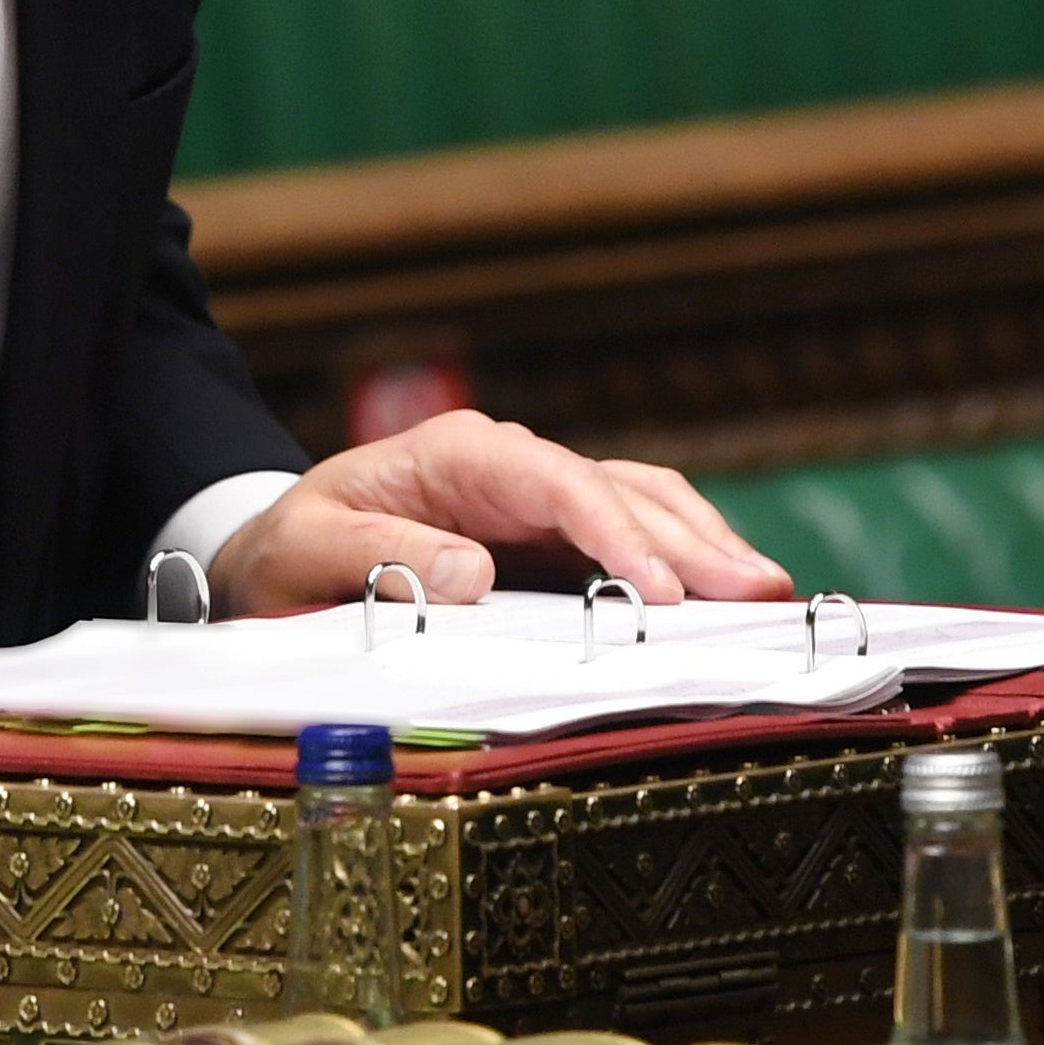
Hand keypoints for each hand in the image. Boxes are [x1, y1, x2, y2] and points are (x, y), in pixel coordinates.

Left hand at [206, 410, 791, 616]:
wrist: (279, 548)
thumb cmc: (292, 547)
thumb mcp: (310, 550)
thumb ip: (383, 559)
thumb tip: (473, 577)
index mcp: (457, 453)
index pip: (554, 481)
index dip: (614, 531)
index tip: (661, 588)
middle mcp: (508, 465)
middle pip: (615, 488)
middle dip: (689, 538)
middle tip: (758, 591)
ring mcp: (534, 498)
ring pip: (638, 502)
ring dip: (702, 543)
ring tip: (764, 590)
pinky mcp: (548, 536)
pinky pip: (627, 534)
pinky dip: (680, 557)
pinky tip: (723, 591)